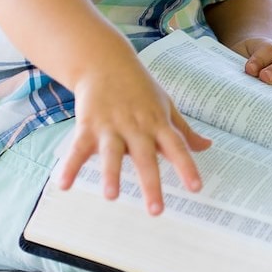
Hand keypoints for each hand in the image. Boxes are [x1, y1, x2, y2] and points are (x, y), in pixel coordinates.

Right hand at [55, 57, 213, 214]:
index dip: (187, 167)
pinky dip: (70, 166)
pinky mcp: (87, 125)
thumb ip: (183, 131)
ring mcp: (111, 126)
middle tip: (156, 210)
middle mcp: (136, 126)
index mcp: (158, 123)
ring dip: (111, 174)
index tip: (196, 188)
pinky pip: (78, 149)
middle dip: (151, 183)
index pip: (177, 146)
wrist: (105, 61)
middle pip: (145, 157)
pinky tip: (64, 184)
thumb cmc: (140, 88)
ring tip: (111, 196)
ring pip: (112, 153)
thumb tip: (207, 146)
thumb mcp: (166, 106)